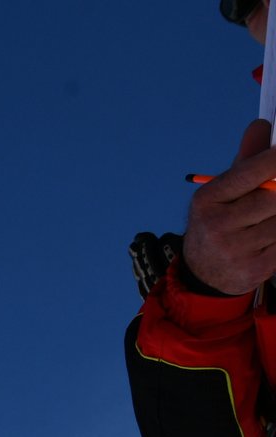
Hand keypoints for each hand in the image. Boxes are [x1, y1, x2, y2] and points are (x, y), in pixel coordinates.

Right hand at [183, 119, 275, 295]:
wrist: (205, 273)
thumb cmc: (220, 222)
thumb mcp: (224, 192)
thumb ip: (247, 161)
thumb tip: (262, 125)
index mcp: (207, 200)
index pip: (250, 173)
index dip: (275, 160)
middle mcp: (217, 226)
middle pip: (274, 197)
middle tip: (275, 190)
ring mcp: (235, 250)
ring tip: (270, 215)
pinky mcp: (254, 269)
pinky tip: (271, 235)